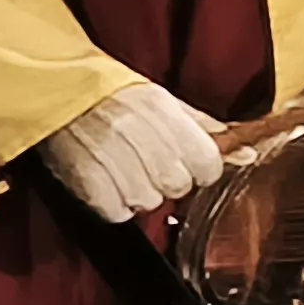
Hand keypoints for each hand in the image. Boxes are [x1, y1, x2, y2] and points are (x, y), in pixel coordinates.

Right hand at [38, 83, 225, 222]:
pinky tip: (110, 185)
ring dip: (141, 194)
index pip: (206, 162)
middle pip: (177, 184)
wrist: (56, 92)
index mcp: (161, 109)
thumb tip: (247, 153)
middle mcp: (136, 131)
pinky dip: (116, 206)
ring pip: (148, 201)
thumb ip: (206, 129)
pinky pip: (116, 212)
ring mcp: (108, 156)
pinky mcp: (84, 180)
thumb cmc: (115, 96)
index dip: (202, 169)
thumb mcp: (165, 102)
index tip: (190, 165)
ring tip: (127, 173)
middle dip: (170, 181)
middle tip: (152, 167)